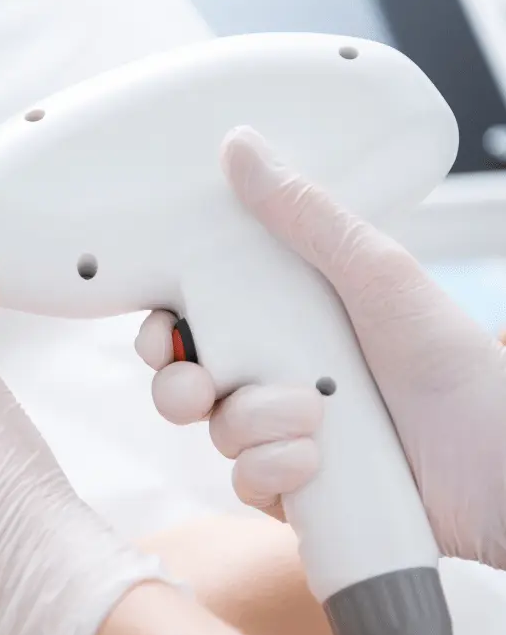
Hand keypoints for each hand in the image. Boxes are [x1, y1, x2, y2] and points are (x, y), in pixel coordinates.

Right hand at [136, 126, 505, 570]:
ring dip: (251, 425)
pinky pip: (247, 482)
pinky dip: (273, 471)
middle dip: (176, 386)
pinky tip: (316, 461)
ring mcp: (284, 435)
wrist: (500, 463)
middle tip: (198, 383)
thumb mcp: (377, 274)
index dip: (163, 329)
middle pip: (186, 383)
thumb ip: (305, 215)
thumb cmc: (452, 361)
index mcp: (284, 321)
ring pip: (217, 433)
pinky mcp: (296, 488)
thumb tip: (241, 146)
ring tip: (310, 419)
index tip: (164, 329)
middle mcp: (275, 377)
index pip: (197, 322)